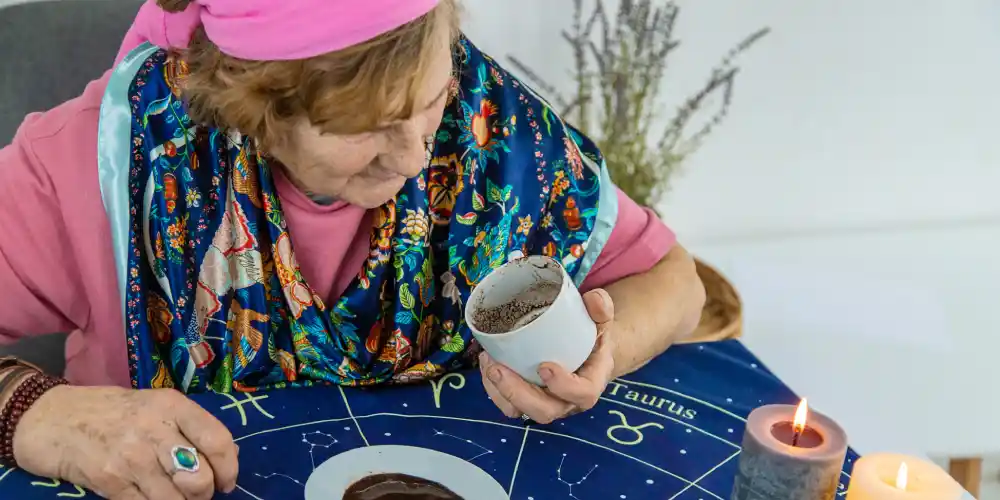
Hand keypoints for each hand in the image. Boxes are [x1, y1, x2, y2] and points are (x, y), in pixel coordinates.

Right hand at [13, 385, 238, 499]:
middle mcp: (154, 428)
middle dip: (204, 493)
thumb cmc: (109, 412)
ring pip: (175, 499)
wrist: (49, 417)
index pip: (217, 440)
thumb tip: (224, 459)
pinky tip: (148, 498)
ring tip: (172, 496)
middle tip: (197, 493)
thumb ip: (186, 427)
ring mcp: (130, 456)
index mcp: (172, 405)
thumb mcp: (152, 406)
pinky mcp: (108, 480)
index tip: (227, 482)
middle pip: (200, 477)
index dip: (229, 468)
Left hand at [480, 288, 616, 423]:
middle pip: (544, 411)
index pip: (583, 394)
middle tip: (498, 368)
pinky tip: (486, 363)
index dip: (563, 385)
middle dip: (518, 393)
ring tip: (488, 362)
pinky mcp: (527, 402)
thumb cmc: (591, 338)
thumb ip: (601, 309)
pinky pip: (507, 405)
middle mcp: (567, 402)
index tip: (544, 366)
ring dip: (499, 391)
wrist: (586, 355)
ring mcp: (545, 404)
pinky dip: (492, 388)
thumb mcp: (601, 322)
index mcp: (590, 384)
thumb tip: (595, 298)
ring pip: (520, 411)